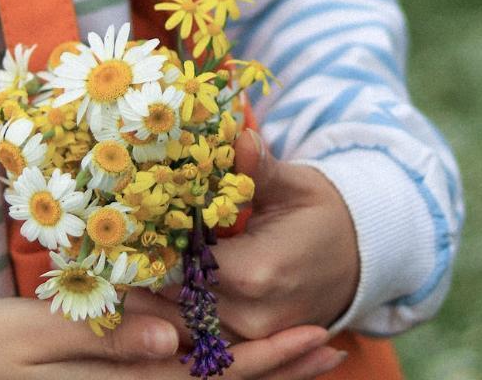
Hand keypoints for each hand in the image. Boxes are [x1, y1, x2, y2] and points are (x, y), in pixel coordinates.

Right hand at [0, 298, 343, 379]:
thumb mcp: (36, 335)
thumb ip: (105, 339)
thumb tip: (172, 338)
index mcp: (128, 378)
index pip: (214, 373)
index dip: (268, 356)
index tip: (315, 335)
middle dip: (283, 366)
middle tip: (334, 345)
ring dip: (266, 367)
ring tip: (312, 350)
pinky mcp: (122, 377)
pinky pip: (185, 376)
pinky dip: (225, 363)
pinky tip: (243, 348)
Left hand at [131, 129, 358, 343]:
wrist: (357, 259)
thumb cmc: (322, 216)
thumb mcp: (296, 187)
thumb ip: (261, 170)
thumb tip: (241, 137)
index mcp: (258, 272)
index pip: (181, 263)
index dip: (153, 244)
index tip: (132, 225)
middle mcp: (251, 315)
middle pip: (174, 297)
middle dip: (149, 271)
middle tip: (125, 244)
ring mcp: (252, 336)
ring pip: (182, 322)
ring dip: (158, 296)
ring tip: (137, 266)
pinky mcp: (253, 344)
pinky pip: (202, 335)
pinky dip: (180, 313)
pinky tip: (168, 287)